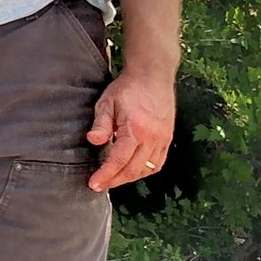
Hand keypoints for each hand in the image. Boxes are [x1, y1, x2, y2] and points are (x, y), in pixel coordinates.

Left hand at [87, 69, 176, 191]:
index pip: (119, 160)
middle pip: (133, 169)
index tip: (94, 184)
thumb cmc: (128, 87)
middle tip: (100, 185)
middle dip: (115, 180)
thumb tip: (93, 141)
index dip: (106, 175)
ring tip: (114, 179)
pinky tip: (133, 170)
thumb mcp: (107, 102)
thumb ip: (101, 124)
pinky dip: (145, 171)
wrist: (153, 75)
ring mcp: (162, 139)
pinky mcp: (167, 138)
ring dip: (130, 177)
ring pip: (147, 169)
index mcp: (135, 129)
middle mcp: (152, 137)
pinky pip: (158, 163)